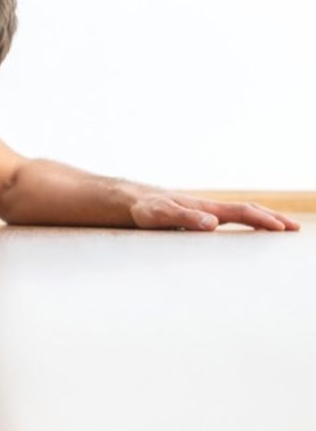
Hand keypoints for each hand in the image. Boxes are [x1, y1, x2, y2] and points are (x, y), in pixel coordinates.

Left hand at [129, 191, 300, 231]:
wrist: (135, 201)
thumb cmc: (146, 209)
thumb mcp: (161, 215)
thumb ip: (184, 218)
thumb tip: (213, 224)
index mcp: (205, 208)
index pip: (241, 212)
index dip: (262, 220)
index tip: (281, 228)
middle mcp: (210, 208)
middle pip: (248, 210)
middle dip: (272, 218)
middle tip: (295, 228)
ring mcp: (208, 212)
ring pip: (242, 213)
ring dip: (263, 219)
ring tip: (282, 228)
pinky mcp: (202, 217)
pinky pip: (232, 219)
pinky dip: (249, 222)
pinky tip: (254, 229)